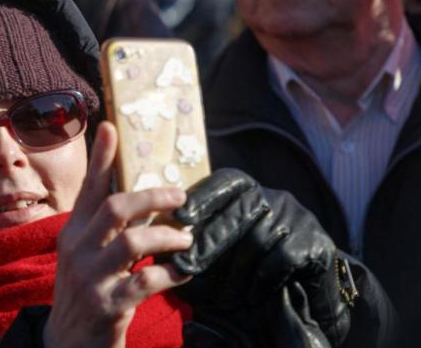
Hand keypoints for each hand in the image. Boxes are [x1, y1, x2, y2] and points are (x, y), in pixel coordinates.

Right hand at [44, 122, 192, 347]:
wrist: (67, 343)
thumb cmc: (83, 292)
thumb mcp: (83, 255)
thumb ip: (103, 227)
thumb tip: (136, 198)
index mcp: (72, 234)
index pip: (88, 190)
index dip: (100, 159)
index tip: (111, 128)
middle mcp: (77, 251)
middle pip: (115, 208)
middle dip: (153, 197)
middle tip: (180, 198)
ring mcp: (91, 279)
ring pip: (132, 242)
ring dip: (167, 237)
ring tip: (187, 240)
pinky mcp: (108, 306)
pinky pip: (146, 282)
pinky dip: (171, 274)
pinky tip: (183, 272)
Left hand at [166, 169, 352, 346]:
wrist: (311, 284)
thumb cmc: (255, 261)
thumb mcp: (228, 242)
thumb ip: (201, 236)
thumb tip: (165, 242)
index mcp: (250, 190)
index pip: (223, 183)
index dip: (201, 197)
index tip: (179, 217)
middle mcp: (274, 197)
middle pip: (237, 213)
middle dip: (209, 242)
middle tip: (186, 266)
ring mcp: (297, 217)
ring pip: (257, 239)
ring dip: (236, 272)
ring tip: (222, 298)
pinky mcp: (315, 242)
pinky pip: (280, 259)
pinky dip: (261, 281)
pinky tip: (250, 297)